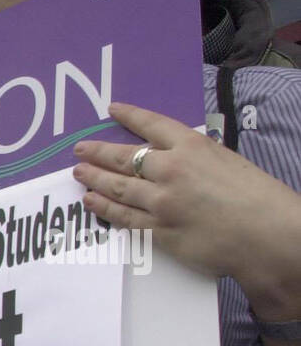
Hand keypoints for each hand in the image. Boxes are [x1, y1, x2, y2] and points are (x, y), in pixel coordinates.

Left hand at [74, 101, 300, 317]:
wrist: (266, 235)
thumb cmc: (257, 198)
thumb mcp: (227, 161)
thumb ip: (196, 158)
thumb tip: (173, 159)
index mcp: (193, 147)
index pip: (151, 125)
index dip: (128, 116)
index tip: (111, 110)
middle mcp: (171, 170)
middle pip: (124, 157)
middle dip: (98, 151)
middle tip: (80, 149)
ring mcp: (161, 202)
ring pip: (117, 187)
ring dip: (94, 179)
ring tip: (79, 173)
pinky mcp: (157, 231)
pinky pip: (123, 217)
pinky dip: (103, 208)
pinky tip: (91, 201)